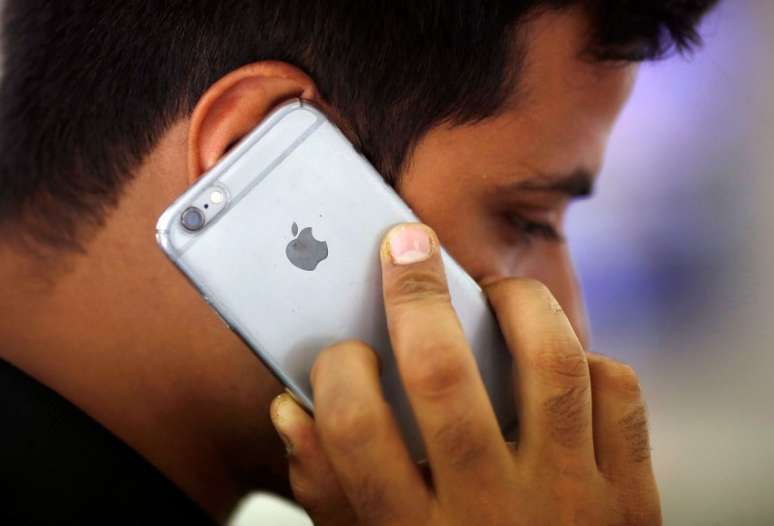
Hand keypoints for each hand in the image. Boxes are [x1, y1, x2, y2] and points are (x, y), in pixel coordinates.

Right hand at [270, 223, 660, 524]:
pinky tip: (556, 362)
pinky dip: (590, 360)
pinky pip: (618, 395)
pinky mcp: (631, 499)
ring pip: (551, 364)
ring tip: (491, 289)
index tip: (342, 351)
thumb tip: (293, 409)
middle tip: (405, 245)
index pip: (356, 430)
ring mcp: (570, 503)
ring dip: (517, 303)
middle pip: (443, 376)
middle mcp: (491, 515)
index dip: (336, 372)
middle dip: (415, 294)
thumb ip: (329, 490)